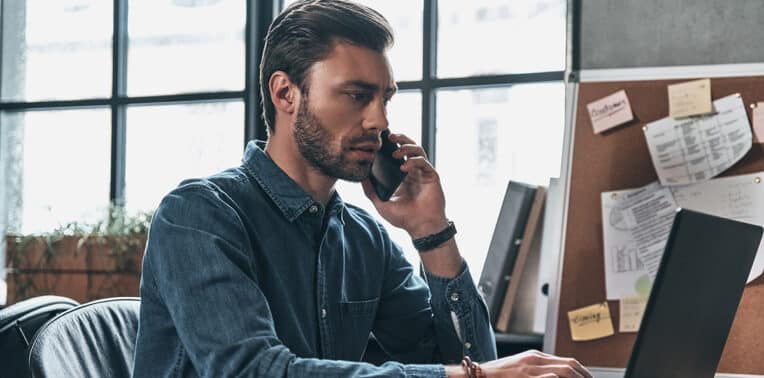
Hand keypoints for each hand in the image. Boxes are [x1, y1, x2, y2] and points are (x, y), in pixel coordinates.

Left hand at [361, 133, 447, 237]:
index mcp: (402, 175)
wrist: (421, 228)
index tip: (379, 140)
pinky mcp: (431, 176)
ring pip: (418, 150)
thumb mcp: (381, 203)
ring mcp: (423, 173)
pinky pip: (423, 162)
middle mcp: (413, 171)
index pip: (397, 154)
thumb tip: (360, 177)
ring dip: (406, 147)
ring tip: (395, 152)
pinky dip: (413, 161)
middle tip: (389, 136)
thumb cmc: (404, 218)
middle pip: (408, 147)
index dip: (390, 145)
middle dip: (400, 138)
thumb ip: (370, 191)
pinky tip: (404, 167)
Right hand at [445, 350, 591, 377]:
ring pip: (564, 371)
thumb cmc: (497, 376)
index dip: (582, 372)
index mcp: (535, 357)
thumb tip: (555, 376)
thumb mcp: (520, 369)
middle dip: (585, 376)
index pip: (567, 362)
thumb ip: (538, 372)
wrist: (478, 375)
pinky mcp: (525, 377)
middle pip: (570, 365)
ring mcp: (530, 369)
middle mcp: (535, 360)